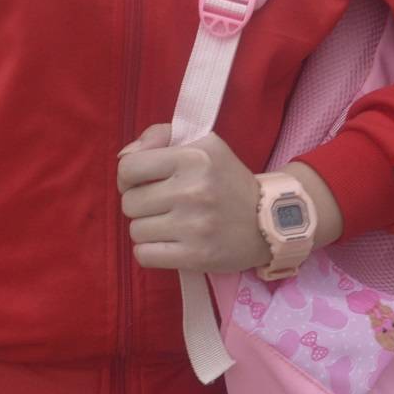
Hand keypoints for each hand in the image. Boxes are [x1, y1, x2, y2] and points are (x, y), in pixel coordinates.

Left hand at [122, 126, 291, 273]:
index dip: (128, 177)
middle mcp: (193, 190)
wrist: (270, 220)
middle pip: (129, 203)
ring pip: (136, 231)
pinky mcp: (196, 256)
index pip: (129, 167)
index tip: (142, 182)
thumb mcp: (204, 143)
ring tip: (170, 224)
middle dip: (140, 204)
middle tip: (162, 205)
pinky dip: (151, 251)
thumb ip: (159, 136)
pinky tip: (169, 243)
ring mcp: (195, 226)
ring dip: (147, 229)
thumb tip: (123, 155)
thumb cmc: (227, 180)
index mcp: (194, 157)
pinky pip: (145, 256)